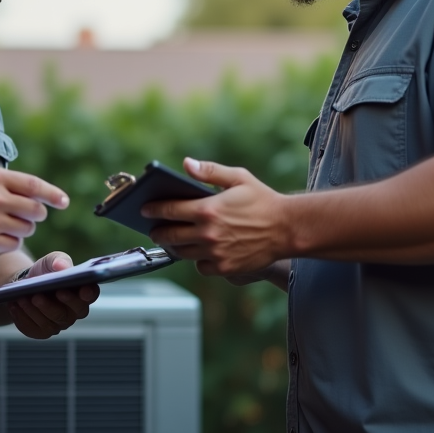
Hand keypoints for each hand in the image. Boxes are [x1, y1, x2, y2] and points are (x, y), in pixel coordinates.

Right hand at [0, 168, 67, 252]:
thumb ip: (8, 181)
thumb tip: (39, 192)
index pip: (33, 185)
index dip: (53, 194)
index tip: (63, 202)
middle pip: (35, 210)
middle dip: (36, 214)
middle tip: (28, 215)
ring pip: (27, 229)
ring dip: (24, 228)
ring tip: (9, 224)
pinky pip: (14, 244)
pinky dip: (12, 241)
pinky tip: (0, 235)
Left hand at [6, 251, 99, 338]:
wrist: (25, 284)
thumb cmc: (45, 273)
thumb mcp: (51, 261)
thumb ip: (58, 260)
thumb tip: (61, 266)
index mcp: (82, 293)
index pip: (91, 295)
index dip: (88, 294)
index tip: (82, 290)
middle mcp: (73, 312)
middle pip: (68, 314)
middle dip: (52, 305)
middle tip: (38, 295)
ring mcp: (58, 324)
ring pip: (49, 323)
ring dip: (33, 310)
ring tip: (21, 298)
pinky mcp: (42, 331)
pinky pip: (33, 329)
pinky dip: (23, 317)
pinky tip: (15, 305)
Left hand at [142, 157, 288, 277]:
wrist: (288, 229)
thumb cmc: (263, 201)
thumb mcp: (238, 178)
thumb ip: (209, 171)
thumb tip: (186, 164)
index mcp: (208, 209)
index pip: (169, 210)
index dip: (153, 209)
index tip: (145, 209)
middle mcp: (208, 233)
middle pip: (169, 236)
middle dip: (158, 231)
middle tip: (155, 229)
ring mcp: (215, 253)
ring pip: (182, 253)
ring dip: (174, 247)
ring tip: (173, 241)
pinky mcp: (224, 268)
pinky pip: (200, 267)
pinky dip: (198, 260)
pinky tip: (200, 252)